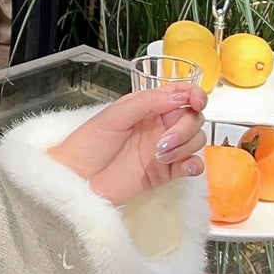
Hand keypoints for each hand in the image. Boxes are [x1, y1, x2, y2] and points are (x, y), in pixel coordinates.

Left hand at [46, 84, 207, 209]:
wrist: (77, 179)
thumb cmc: (88, 143)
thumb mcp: (114, 116)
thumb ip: (147, 102)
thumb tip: (179, 95)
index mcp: (147, 106)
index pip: (181, 94)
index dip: (194, 95)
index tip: (196, 102)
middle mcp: (159, 125)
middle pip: (193, 118)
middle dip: (185, 127)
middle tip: (163, 141)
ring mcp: (164, 149)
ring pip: (195, 140)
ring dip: (185, 146)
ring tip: (159, 155)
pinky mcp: (166, 172)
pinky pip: (193, 165)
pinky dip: (194, 165)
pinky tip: (182, 167)